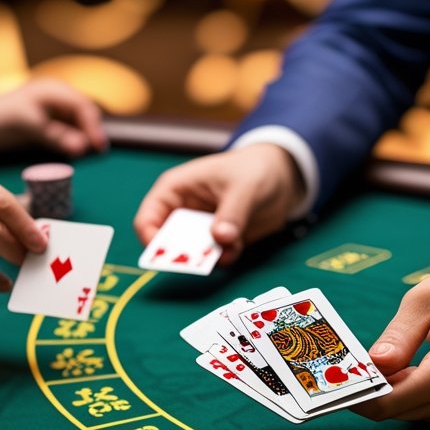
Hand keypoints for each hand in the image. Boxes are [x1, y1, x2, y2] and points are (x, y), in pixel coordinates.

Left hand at [0, 79, 106, 157]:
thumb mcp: (25, 125)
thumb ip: (55, 135)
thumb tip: (82, 148)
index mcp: (52, 90)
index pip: (82, 106)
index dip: (93, 127)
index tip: (98, 147)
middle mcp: (57, 98)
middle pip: (85, 115)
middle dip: (91, 132)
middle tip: (96, 153)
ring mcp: (54, 112)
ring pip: (79, 126)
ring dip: (83, 139)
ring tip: (83, 154)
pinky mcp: (50, 126)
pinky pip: (69, 134)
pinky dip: (73, 143)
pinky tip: (72, 153)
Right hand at [133, 143, 304, 264]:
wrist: (282, 177)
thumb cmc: (254, 169)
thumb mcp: (244, 187)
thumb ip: (232, 213)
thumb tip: (221, 238)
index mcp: (176, 189)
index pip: (147, 218)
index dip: (151, 239)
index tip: (167, 255)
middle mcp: (184, 211)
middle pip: (167, 241)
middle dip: (181, 253)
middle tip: (198, 260)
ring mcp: (201, 228)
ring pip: (192, 254)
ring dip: (208, 257)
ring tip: (227, 248)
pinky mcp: (219, 241)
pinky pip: (215, 258)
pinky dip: (225, 257)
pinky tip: (239, 245)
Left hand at [351, 264, 429, 421]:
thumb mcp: (427, 295)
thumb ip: (400, 334)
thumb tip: (376, 366)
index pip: (428, 384)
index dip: (389, 399)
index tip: (358, 400)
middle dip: (393, 403)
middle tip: (364, 391)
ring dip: (411, 406)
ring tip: (389, 385)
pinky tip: (415, 388)